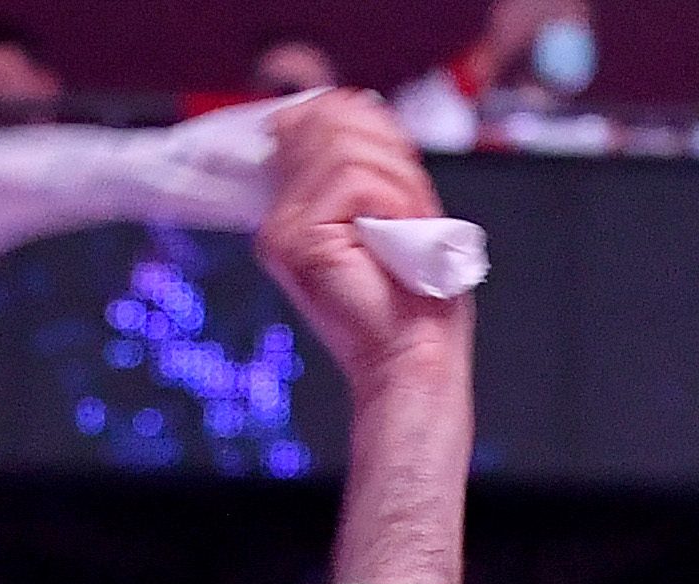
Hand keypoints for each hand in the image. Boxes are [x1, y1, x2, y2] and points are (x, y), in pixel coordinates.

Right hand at [258, 92, 466, 401]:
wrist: (417, 363)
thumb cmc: (416, 303)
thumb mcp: (398, 215)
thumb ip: (369, 165)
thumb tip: (354, 105)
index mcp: (298, 206)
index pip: (316, 118)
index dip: (371, 126)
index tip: (405, 165)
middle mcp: (281, 216)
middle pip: (329, 122)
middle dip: (390, 154)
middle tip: (413, 207)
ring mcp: (284, 229)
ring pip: (345, 149)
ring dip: (399, 183)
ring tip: (410, 227)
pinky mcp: (300, 242)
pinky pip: (357, 183)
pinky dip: (397, 203)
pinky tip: (402, 236)